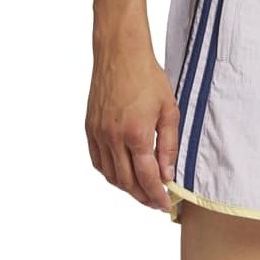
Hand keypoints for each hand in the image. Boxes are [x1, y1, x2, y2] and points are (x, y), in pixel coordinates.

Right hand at [85, 42, 177, 211]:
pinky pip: (98, 161)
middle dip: (143, 197)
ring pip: (111, 175)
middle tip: (156, 203)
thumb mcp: (169, 111)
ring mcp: (98, 133)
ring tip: (142, 191)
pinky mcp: (90, 128)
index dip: (157, 196)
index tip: (166, 205)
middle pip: (127, 182)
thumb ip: (168, 146)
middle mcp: (113, 137)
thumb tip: (167, 175)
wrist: (120, 54)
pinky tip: (123, 175)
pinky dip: (111, 174)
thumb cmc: (148, 78)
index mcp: (136, 134)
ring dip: (127, 188)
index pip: (147, 177)